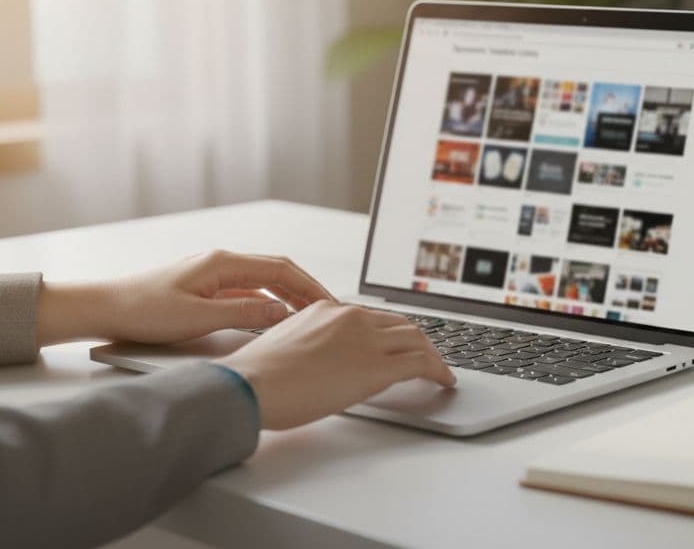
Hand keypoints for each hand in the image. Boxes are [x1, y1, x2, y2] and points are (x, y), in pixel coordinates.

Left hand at [37, 250, 336, 345]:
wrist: (104, 308)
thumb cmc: (143, 310)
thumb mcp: (198, 318)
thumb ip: (244, 313)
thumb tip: (281, 310)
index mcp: (223, 263)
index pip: (281, 269)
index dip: (310, 286)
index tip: (330, 303)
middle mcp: (222, 263)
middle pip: (278, 270)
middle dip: (306, 288)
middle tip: (328, 310)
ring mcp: (214, 274)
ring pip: (264, 280)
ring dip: (289, 295)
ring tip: (308, 314)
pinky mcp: (206, 288)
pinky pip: (248, 290)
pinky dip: (268, 301)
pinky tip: (274, 316)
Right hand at [216, 301, 455, 429]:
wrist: (249, 386)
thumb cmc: (257, 376)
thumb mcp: (287, 344)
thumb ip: (313, 344)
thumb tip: (325, 361)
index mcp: (328, 309)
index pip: (372, 317)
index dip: (391, 332)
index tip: (398, 343)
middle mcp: (351, 318)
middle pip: (401, 324)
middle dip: (419, 340)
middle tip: (428, 356)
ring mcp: (366, 340)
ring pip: (416, 339)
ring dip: (433, 355)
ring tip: (439, 370)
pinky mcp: (377, 366)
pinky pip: (420, 364)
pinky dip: (438, 371)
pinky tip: (444, 381)